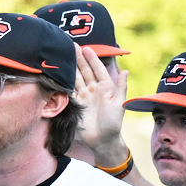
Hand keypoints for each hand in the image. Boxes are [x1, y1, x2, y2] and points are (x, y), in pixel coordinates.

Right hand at [74, 45, 129, 159]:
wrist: (102, 140)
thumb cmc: (113, 123)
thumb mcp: (119, 104)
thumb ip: (121, 87)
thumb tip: (126, 71)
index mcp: (106, 87)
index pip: (98, 69)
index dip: (92, 59)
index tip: (86, 48)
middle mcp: (94, 89)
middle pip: (85, 71)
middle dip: (78, 58)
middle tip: (71, 46)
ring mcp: (84, 96)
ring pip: (76, 78)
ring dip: (71, 67)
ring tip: (63, 56)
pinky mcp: (76, 103)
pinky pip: (69, 90)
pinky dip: (65, 81)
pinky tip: (59, 73)